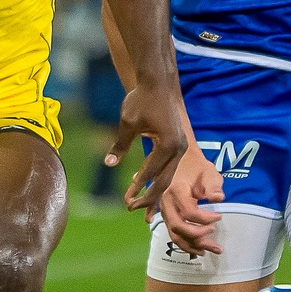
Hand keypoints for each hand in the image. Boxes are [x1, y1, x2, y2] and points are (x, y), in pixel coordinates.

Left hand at [103, 82, 185, 216]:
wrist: (157, 83)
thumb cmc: (141, 100)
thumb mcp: (128, 123)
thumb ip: (120, 145)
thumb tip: (109, 163)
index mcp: (169, 144)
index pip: (151, 172)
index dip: (138, 187)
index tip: (126, 200)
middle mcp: (179, 148)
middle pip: (165, 180)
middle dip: (149, 197)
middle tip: (131, 208)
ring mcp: (181, 146)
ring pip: (168, 175)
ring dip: (154, 191)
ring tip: (138, 203)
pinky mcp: (179, 144)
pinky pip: (168, 166)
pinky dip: (157, 177)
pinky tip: (144, 184)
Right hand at [156, 143, 222, 256]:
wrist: (183, 162)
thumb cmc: (198, 167)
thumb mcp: (209, 173)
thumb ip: (213, 186)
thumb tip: (219, 198)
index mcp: (176, 190)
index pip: (189, 212)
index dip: (206, 218)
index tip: (220, 215)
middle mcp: (166, 202)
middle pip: (178, 226)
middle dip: (198, 235)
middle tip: (214, 233)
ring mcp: (164, 210)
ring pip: (174, 234)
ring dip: (192, 245)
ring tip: (209, 250)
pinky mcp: (167, 216)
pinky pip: (173, 234)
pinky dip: (185, 244)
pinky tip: (198, 249)